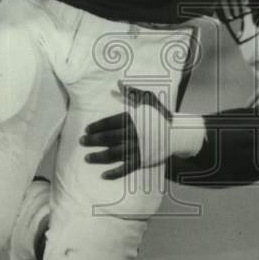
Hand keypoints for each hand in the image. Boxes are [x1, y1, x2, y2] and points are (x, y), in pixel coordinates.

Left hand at [79, 83, 204, 179]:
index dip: (96, 127)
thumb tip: (119, 84)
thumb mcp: (148, 100)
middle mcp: (132, 134)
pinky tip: (103, 175)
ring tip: (87, 158)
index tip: (87, 130)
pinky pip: (125, 169)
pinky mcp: (142, 161)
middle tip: (81, 142)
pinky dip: (114, 173)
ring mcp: (136, 149)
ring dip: (98, 157)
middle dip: (93, 140)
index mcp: (132, 119)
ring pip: (113, 154)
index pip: (109, 123)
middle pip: (108, 138)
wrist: (177, 133)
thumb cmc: (160, 115)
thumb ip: (132, 93)